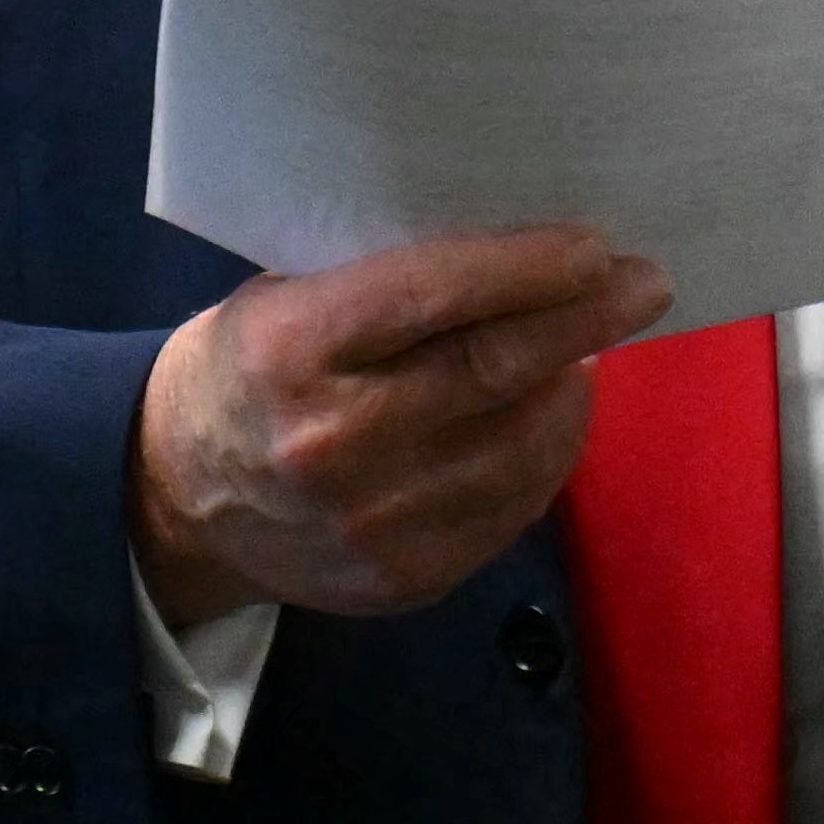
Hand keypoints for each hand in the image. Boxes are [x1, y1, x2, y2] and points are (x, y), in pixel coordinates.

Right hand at [128, 225, 673, 627]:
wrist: (177, 501)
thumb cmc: (250, 368)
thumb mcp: (285, 296)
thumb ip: (386, 278)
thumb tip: (522, 245)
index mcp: (293, 350)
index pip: (431, 293)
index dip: (525, 267)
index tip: (594, 246)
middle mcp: (333, 442)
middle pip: (494, 370)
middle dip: (586, 318)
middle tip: (645, 284)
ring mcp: (373, 522)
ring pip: (521, 444)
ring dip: (574, 386)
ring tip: (592, 347)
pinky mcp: (405, 577)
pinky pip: (513, 506)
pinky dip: (549, 451)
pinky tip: (553, 411)